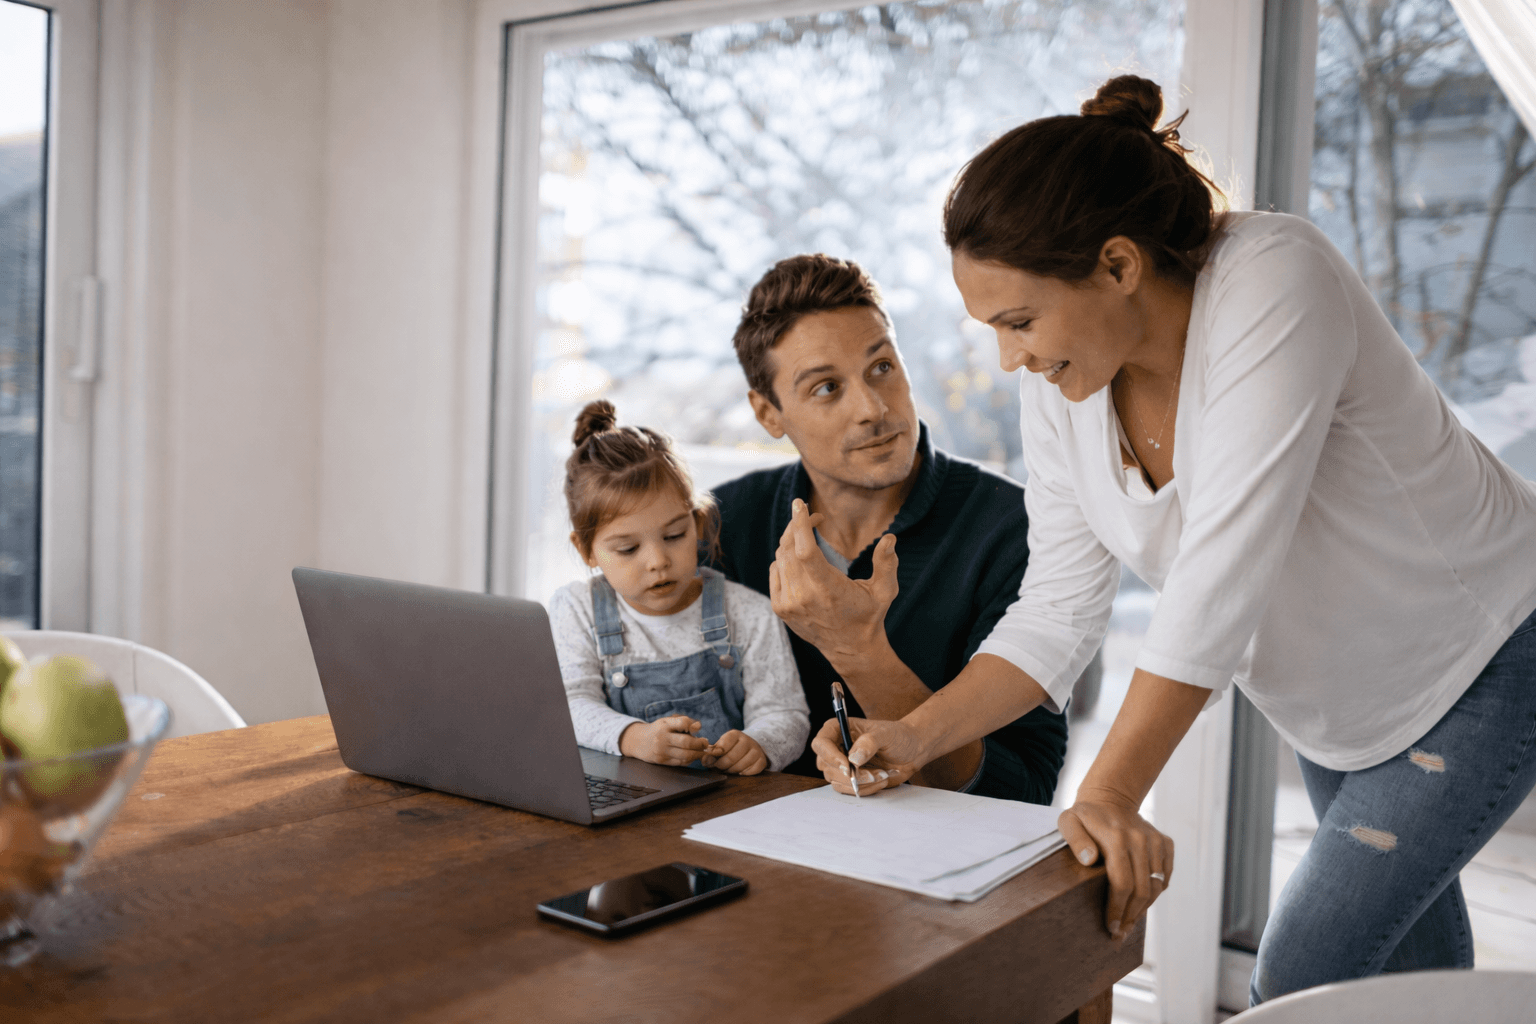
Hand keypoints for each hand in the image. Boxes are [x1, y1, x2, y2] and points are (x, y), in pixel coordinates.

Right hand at [618, 716, 710, 765]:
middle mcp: (662, 738)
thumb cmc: (658, 729)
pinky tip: (692, 756)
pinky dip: (690, 760)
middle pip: (686, 742)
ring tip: (702, 751)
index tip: (697, 730)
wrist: (638, 741)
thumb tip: (698, 727)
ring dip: (698, 754)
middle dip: (700, 744)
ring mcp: (662, 751)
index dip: (693, 726)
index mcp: (664, 724)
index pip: (683, 723)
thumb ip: (684, 722)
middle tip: (705, 743)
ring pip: (685, 755)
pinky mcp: (662, 761)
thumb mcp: (668, 721)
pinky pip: (681, 762)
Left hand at [706, 730, 767, 774]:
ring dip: (732, 771)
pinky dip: (744, 774)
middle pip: (732, 757)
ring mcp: (756, 750)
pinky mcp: (762, 760)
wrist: (750, 747)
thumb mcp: (721, 746)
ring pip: (742, 765)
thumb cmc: (731, 748)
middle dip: (722, 765)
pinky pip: (752, 771)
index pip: (723, 746)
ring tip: (728, 769)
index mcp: (735, 734)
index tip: (710, 761)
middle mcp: (747, 740)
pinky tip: (740, 772)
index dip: (715, 756)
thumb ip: (712, 752)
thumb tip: (705, 760)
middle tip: (718, 768)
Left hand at [768, 499, 897, 663]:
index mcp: (828, 590)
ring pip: (780, 558)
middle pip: (788, 549)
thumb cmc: (869, 615)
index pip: (805, 550)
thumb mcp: (884, 590)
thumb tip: (889, 538)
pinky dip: (784, 559)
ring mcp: (788, 604)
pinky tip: (799, 557)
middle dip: (796, 525)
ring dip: (791, 541)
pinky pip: (775, 572)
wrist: (850, 649)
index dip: (799, 524)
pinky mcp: (780, 608)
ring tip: (807, 535)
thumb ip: (886, 563)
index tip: (799, 503)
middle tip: (811, 516)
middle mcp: (803, 597)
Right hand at [809, 716, 919, 795]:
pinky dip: (866, 788)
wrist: (912, 751)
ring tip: (882, 774)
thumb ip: (869, 742)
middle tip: (873, 774)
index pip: (821, 743)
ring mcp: (842, 765)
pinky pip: (849, 790)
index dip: (830, 756)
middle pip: (826, 766)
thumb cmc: (898, 736)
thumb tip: (853, 758)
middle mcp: (836, 747)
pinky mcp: (852, 779)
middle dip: (851, 774)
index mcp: (839, 729)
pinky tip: (881, 779)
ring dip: (861, 782)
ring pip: (837, 781)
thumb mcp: (886, 734)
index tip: (848, 766)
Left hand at [1058, 796, 1173, 940]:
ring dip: (1144, 909)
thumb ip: (1075, 839)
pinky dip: (1157, 892)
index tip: (1111, 928)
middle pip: (1142, 890)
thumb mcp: (1069, 822)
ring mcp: (1155, 841)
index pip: (1122, 883)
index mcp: (1116, 837)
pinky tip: (1142, 904)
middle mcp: (1140, 839)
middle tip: (1119, 934)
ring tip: (1129, 923)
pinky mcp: (1165, 843)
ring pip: (1157, 886)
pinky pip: (1166, 876)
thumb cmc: (1085, 817)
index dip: (1117, 909)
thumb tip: (1088, 859)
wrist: (1109, 799)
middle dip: (1131, 916)